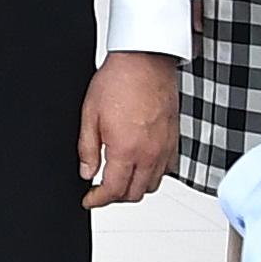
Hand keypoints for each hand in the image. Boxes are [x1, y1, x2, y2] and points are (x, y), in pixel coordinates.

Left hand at [77, 51, 178, 207]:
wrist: (145, 61)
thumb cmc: (119, 81)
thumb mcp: (90, 115)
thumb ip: (87, 149)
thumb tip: (86, 172)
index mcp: (126, 150)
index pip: (113, 191)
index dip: (97, 200)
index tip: (89, 199)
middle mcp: (149, 153)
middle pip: (134, 194)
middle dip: (115, 197)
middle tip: (100, 189)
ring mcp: (165, 148)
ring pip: (152, 185)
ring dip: (134, 187)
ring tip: (119, 177)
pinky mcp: (174, 140)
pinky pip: (168, 169)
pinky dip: (153, 174)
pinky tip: (140, 164)